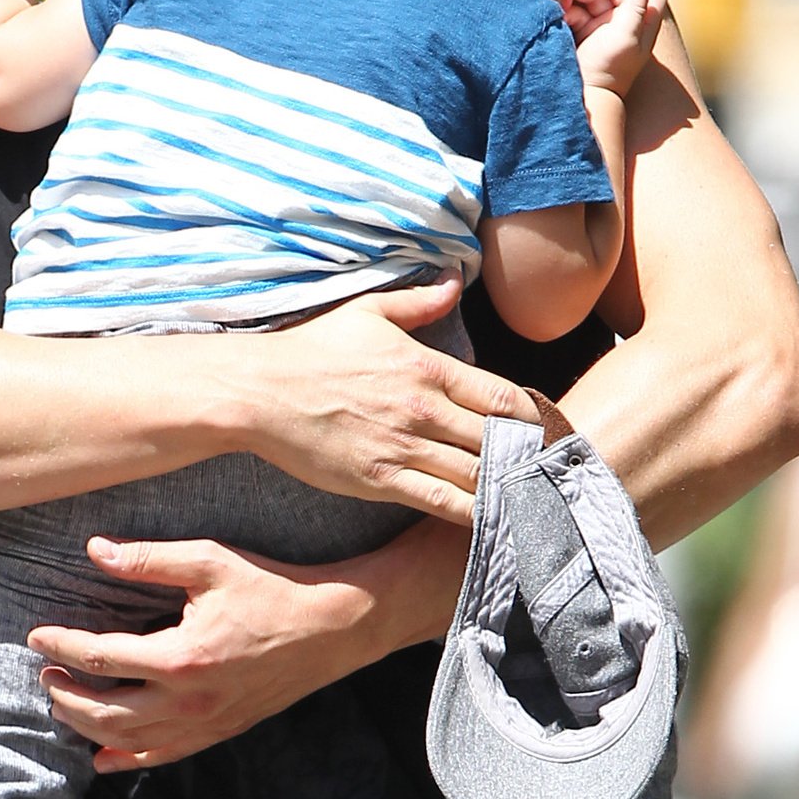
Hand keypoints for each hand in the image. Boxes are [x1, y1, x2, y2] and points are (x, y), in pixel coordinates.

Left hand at [27, 529, 455, 770]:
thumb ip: (149, 559)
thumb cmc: (272, 587)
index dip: (61, 645)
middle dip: (64, 694)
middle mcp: (189, 700)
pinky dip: (127, 757)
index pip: (99, 657)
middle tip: (46, 672)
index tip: (36, 634)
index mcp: (180, 656)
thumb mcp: (209, 561)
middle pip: (103, 709)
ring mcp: (205, 722)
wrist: (334, 628)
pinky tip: (102, 756)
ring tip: (63, 703)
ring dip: (86, 725)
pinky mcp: (219, 731)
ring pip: (127, 739)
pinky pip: (163, 754)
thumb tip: (94, 550)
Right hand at [230, 280, 537, 520]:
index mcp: (428, 367)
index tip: (537, 427)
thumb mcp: (367, 311)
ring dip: (504, 485)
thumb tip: (454, 281)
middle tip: (537, 468)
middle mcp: (425, 409)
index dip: (527, 416)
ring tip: (522, 495)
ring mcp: (405, 447)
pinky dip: (473, 512)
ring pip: (476, 474)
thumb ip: (418, 302)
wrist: (261, 392)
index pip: (501, 395)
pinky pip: (443, 501)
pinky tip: (490, 518)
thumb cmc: (311, 350)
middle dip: (522, 454)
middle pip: (497, 438)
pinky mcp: (382, 479)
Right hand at [569, 0, 667, 97]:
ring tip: (566, 2)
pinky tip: (563, 14)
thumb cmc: (608, 69)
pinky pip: (580, 6)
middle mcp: (627, 18)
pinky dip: (571, 6)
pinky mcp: (587, 29)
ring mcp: (606, 23)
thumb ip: (637, 7)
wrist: (584, 96)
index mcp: (644, 19)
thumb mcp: (626, 37)